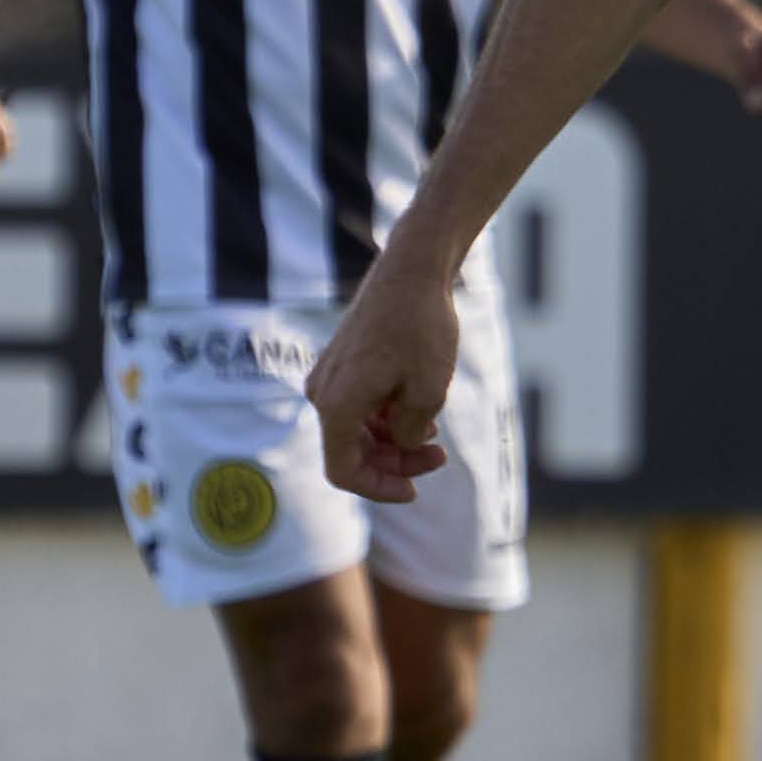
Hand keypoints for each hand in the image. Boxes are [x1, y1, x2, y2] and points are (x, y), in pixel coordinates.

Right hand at [307, 250, 458, 501]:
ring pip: (357, 429)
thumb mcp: (428, 392)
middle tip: (439, 457)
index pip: (344, 472)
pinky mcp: (342, 361)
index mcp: (336, 405)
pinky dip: (387, 416)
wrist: (414, 269)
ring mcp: (330, 375)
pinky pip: (359, 404)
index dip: (379, 489)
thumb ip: (409, 433)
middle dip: (396, 462)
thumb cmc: (422, 327)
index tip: (414, 490)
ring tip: (435, 436)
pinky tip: (422, 413)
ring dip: (394, 440)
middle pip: (352, 451)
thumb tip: (399, 443)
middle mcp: (322, 392)